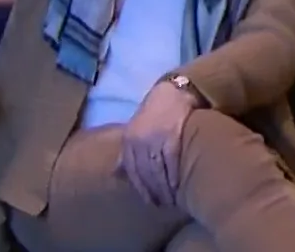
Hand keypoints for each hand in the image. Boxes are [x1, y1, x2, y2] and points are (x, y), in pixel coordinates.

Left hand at [117, 80, 195, 207]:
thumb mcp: (138, 127)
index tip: (150, 200)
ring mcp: (155, 138)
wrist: (178, 90)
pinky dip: (173, 177)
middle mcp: (139, 140)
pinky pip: (171, 162)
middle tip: (162, 204)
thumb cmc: (158, 111)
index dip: (142, 187)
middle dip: (153, 191)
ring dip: (163, 188)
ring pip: (157, 171)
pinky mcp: (172, 136)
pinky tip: (178, 187)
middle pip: (144, 173)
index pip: (133, 170)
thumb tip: (116, 171)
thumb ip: (129, 149)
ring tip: (171, 200)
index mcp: (129, 139)